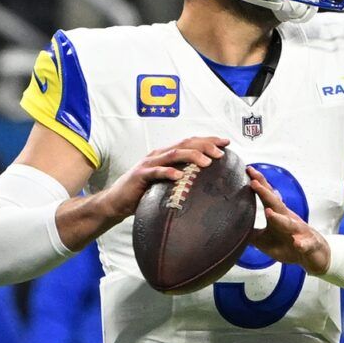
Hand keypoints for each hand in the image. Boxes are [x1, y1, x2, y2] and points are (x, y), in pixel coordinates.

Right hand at [94, 137, 230, 228]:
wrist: (117, 201)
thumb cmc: (144, 193)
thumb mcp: (167, 184)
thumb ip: (183, 179)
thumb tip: (207, 183)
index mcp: (167, 154)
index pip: (191, 142)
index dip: (208, 140)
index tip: (226, 143)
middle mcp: (159, 155)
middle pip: (185, 144)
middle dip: (205, 145)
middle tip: (221, 152)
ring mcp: (149, 164)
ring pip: (173, 155)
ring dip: (192, 156)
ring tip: (206, 162)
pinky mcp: (141, 175)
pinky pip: (156, 172)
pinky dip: (168, 172)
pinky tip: (179, 176)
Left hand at [247, 167, 330, 272]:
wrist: (313, 254)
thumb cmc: (288, 244)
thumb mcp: (265, 240)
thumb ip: (251, 233)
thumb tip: (232, 229)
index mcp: (278, 216)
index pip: (267, 197)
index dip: (258, 185)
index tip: (248, 171)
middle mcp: (288, 219)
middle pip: (276, 204)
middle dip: (265, 193)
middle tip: (253, 182)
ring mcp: (299, 231)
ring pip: (289, 224)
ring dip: (279, 218)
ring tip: (269, 212)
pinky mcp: (308, 244)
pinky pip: (305, 244)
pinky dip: (302, 243)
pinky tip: (298, 243)